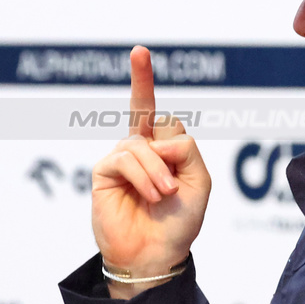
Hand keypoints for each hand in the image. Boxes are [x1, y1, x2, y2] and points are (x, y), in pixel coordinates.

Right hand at [91, 46, 210, 297]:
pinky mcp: (105, 172)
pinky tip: (151, 194)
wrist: (158, 253)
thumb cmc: (180, 219)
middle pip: (149, 115)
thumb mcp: (199, 180)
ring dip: (159, 171)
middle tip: (170, 170)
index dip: (144, 79)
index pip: (159, 112)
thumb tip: (155, 137)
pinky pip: (126, 158)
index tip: (140, 50)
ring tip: (165, 194)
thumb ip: (187, 150)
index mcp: (166, 147)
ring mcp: (122, 159)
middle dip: (159, 126)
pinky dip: (145, 176)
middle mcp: (141, 148)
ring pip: (143, 144)